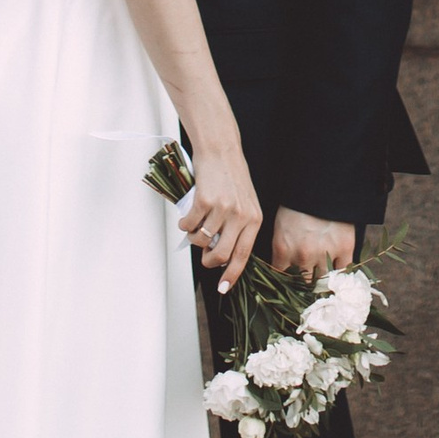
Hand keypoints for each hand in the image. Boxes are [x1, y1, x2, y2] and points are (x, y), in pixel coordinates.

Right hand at [179, 141, 262, 293]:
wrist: (221, 149)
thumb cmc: (232, 176)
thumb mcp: (245, 202)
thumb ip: (238, 227)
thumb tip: (222, 254)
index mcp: (254, 219)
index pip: (243, 255)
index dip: (232, 275)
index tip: (224, 288)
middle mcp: (241, 216)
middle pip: (222, 254)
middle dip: (209, 262)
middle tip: (203, 258)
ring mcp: (223, 208)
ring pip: (202, 240)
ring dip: (194, 239)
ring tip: (194, 229)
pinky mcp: (204, 201)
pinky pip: (190, 225)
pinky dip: (184, 226)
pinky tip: (186, 219)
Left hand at [272, 210, 356, 282]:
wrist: (321, 183)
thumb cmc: (298, 203)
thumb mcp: (281, 226)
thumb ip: (282, 250)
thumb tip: (283, 271)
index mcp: (283, 249)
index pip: (281, 278)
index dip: (286, 283)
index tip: (289, 286)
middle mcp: (303, 256)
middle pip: (303, 284)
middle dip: (304, 285)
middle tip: (308, 283)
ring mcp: (325, 253)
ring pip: (322, 281)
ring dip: (322, 280)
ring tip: (323, 279)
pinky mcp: (344, 249)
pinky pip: (343, 272)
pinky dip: (341, 275)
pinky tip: (338, 274)